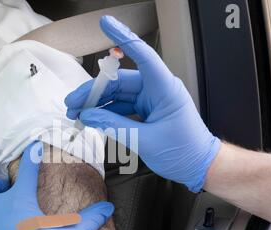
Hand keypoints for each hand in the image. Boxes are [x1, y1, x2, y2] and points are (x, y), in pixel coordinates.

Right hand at [65, 16, 220, 191]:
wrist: (198, 165)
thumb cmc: (183, 151)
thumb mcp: (145, 141)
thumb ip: (115, 126)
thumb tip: (89, 116)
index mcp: (164, 88)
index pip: (143, 55)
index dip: (123, 38)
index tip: (106, 24)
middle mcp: (157, 89)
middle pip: (119, 80)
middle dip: (93, 91)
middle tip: (72, 104)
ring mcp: (151, 99)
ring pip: (117, 93)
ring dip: (97, 103)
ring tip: (77, 114)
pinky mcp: (147, 109)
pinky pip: (122, 105)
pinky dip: (106, 112)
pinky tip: (92, 118)